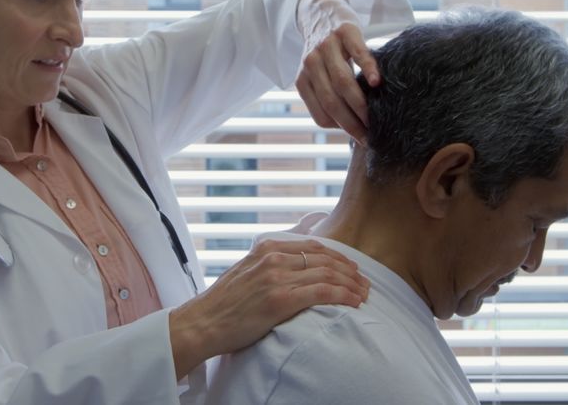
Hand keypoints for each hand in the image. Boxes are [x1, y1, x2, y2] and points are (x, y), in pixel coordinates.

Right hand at [168, 238, 369, 378]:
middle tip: (365, 282)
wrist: (202, 323)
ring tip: (364, 294)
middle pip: (325, 259)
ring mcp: (277, 277)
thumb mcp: (246, 271)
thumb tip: (294, 265)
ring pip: (328, 274)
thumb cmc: (224, 304)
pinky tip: (354, 301)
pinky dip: (344, 295)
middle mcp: (273, 257)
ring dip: (351, 284)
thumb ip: (269, 264)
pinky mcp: (280, 299)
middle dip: (350, 270)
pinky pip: (322, 292)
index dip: (338, 257)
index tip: (351, 268)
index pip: (313, 246)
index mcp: (266, 247)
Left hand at [294, 0, 378, 144]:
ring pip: (342, 81)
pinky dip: (367, 68)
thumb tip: (352, 127)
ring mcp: (327, 46)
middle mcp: (311, 64)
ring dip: (359, 103)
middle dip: (351, 123)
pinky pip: (357, 53)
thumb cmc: (325, 50)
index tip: (360, 137)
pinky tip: (378, 82)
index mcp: (303, 80)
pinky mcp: (345, 31)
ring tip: (374, 118)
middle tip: (370, 136)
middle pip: (331, 101)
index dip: (341, 128)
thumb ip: (326, 95)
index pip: (320, 114)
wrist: (318, 8)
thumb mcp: (317, 74)